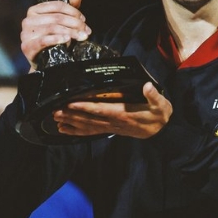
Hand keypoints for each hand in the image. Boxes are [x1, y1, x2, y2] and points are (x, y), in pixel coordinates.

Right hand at [20, 0, 90, 69]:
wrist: (44, 61)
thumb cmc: (54, 39)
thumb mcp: (63, 22)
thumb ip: (70, 9)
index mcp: (35, 10)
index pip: (57, 5)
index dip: (73, 11)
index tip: (83, 20)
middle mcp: (28, 20)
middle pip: (56, 17)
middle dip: (75, 24)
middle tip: (86, 31)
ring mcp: (25, 33)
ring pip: (52, 28)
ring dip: (70, 32)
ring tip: (81, 37)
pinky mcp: (27, 46)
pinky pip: (43, 40)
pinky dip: (57, 39)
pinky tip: (67, 40)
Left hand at [52, 82, 171, 138]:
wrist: (162, 132)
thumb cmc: (159, 115)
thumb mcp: (161, 104)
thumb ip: (153, 95)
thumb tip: (147, 86)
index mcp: (124, 113)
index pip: (101, 110)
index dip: (86, 107)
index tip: (72, 103)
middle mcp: (115, 122)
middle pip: (90, 119)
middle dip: (72, 115)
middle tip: (55, 110)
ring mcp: (112, 127)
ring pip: (88, 126)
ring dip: (72, 123)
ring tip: (56, 119)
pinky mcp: (111, 129)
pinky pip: (92, 132)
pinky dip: (78, 131)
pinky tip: (66, 130)